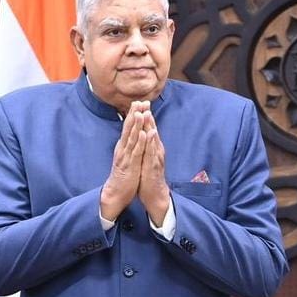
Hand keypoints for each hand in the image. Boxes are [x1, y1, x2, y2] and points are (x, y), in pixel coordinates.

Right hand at [100, 102, 147, 220]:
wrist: (116, 192)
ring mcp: (126, 156)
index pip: (128, 127)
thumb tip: (131, 134)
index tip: (139, 101)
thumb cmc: (124, 174)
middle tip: (139, 101)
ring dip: (136, 125)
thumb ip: (128, 145)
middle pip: (128, 129)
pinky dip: (140, 142)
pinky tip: (143, 133)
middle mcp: (123, 148)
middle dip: (134, 115)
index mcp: (123, 146)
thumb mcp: (126, 156)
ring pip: (132, 138)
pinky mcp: (130, 165)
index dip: (133, 114)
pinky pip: (136, 152)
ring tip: (141, 113)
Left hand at [137, 105, 170, 225]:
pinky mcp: (154, 166)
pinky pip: (152, 152)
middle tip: (145, 102)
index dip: (145, 116)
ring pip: (153, 139)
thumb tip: (143, 135)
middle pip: (152, 130)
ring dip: (150, 126)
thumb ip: (146, 146)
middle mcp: (156, 150)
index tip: (141, 102)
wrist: (155, 194)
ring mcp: (156, 158)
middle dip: (148, 116)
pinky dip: (151, 142)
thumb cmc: (149, 176)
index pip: (149, 129)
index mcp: (153, 148)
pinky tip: (150, 134)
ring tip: (147, 114)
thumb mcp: (146, 158)